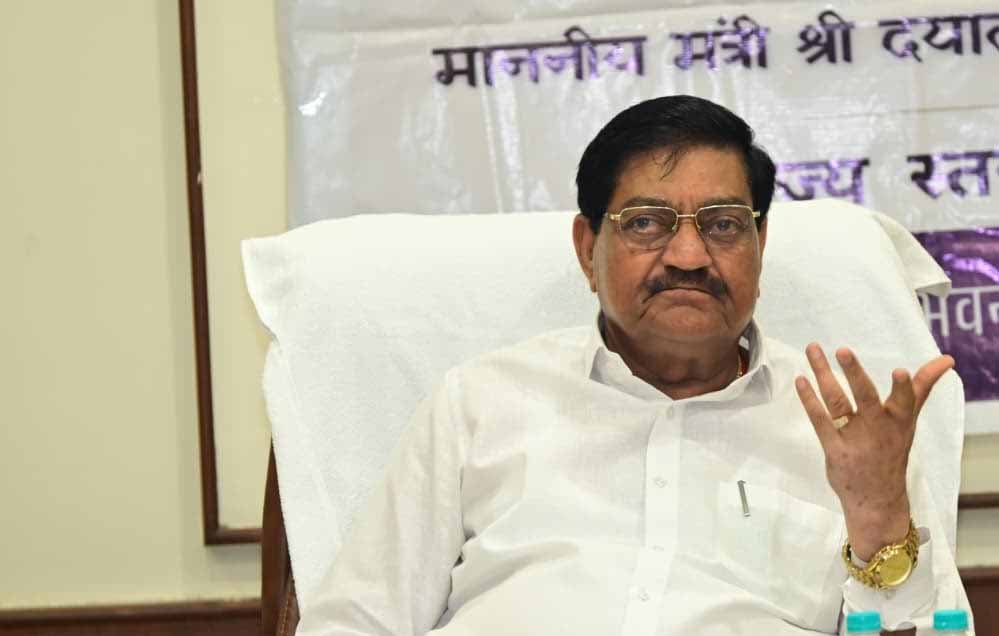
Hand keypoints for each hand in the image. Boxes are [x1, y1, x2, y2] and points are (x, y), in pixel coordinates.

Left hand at [793, 343, 953, 559]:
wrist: (878, 500)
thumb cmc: (892, 450)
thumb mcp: (909, 421)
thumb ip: (922, 388)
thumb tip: (947, 360)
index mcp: (900, 421)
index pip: (905, 401)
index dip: (903, 387)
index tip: (900, 371)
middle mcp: (878, 429)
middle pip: (865, 396)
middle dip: (854, 373)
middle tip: (843, 349)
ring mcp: (855, 439)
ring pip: (837, 402)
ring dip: (824, 374)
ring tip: (813, 349)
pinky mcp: (835, 450)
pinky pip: (820, 421)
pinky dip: (809, 399)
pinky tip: (801, 380)